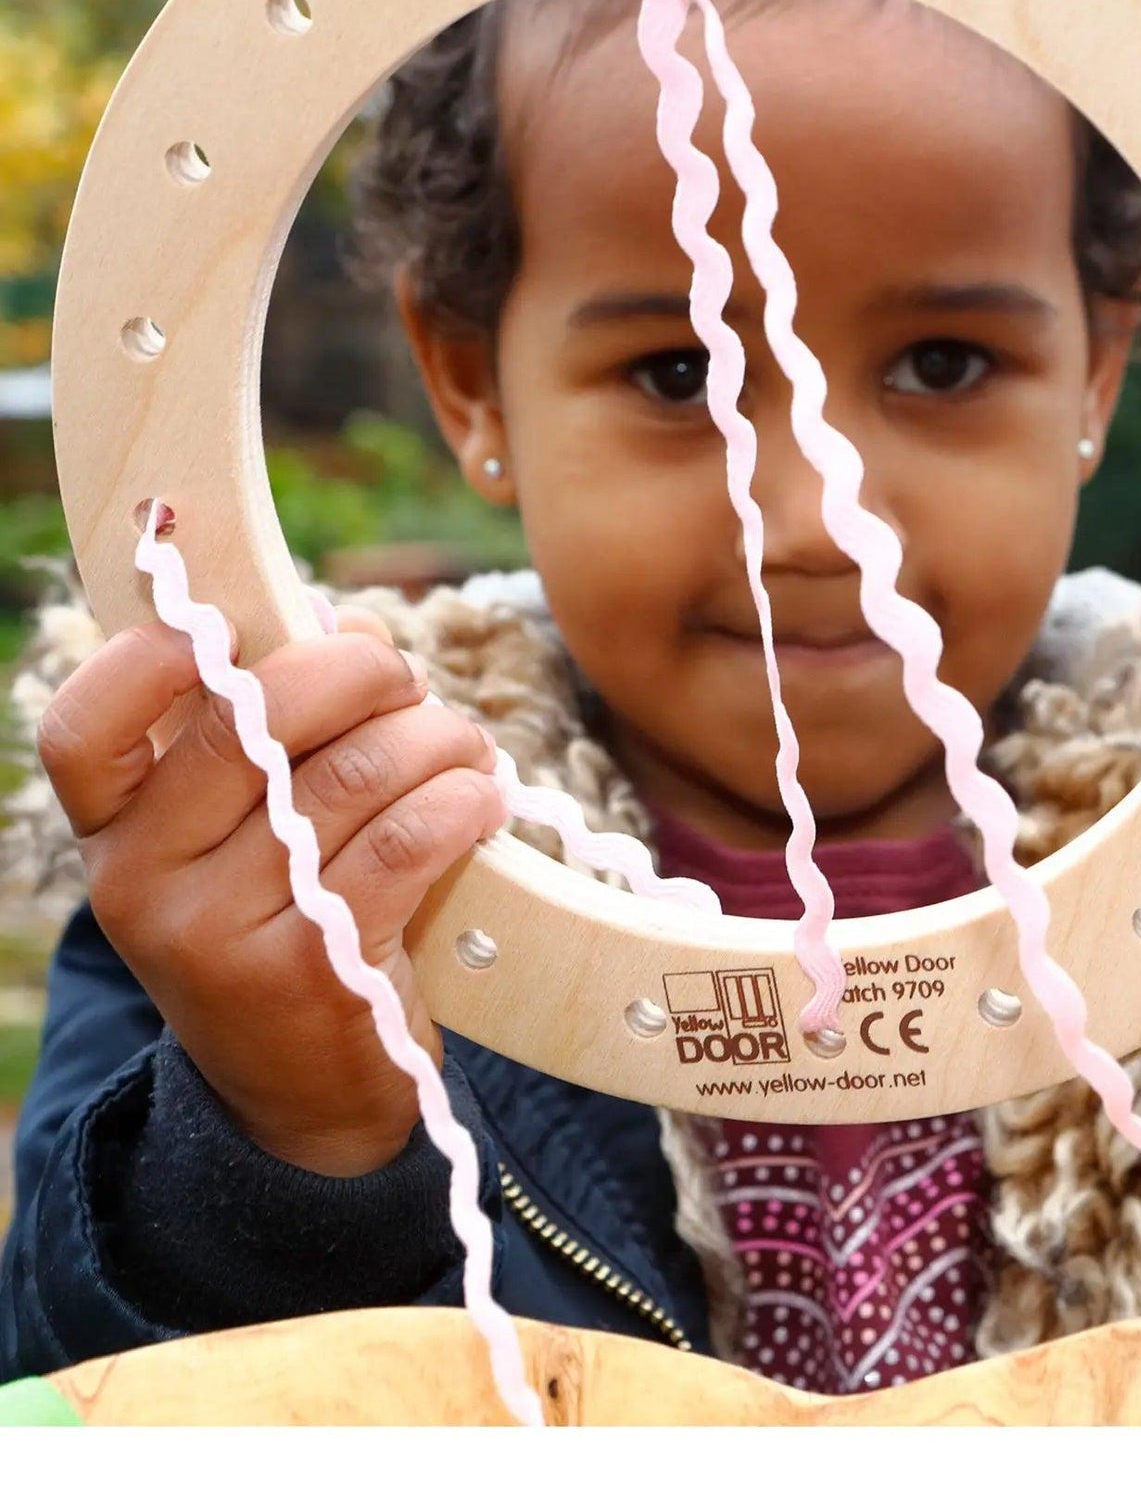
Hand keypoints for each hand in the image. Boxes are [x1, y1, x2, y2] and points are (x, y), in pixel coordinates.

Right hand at [36, 607, 508, 1174]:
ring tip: (465, 747)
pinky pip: (407, 842)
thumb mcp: (249, 833)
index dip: (146, 660)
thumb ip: (278, 726)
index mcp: (115, 835)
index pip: (83, 730)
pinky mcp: (314, 973)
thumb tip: (342, 618)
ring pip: (354, 773)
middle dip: (356, 672)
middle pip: (249, 720)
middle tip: (404, 681)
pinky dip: (462, 801)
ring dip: (436, 737)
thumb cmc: (289, 916)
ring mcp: (224, 935)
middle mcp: (146, 885)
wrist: (304, 1097)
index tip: (228, 626)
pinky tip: (482, 799)